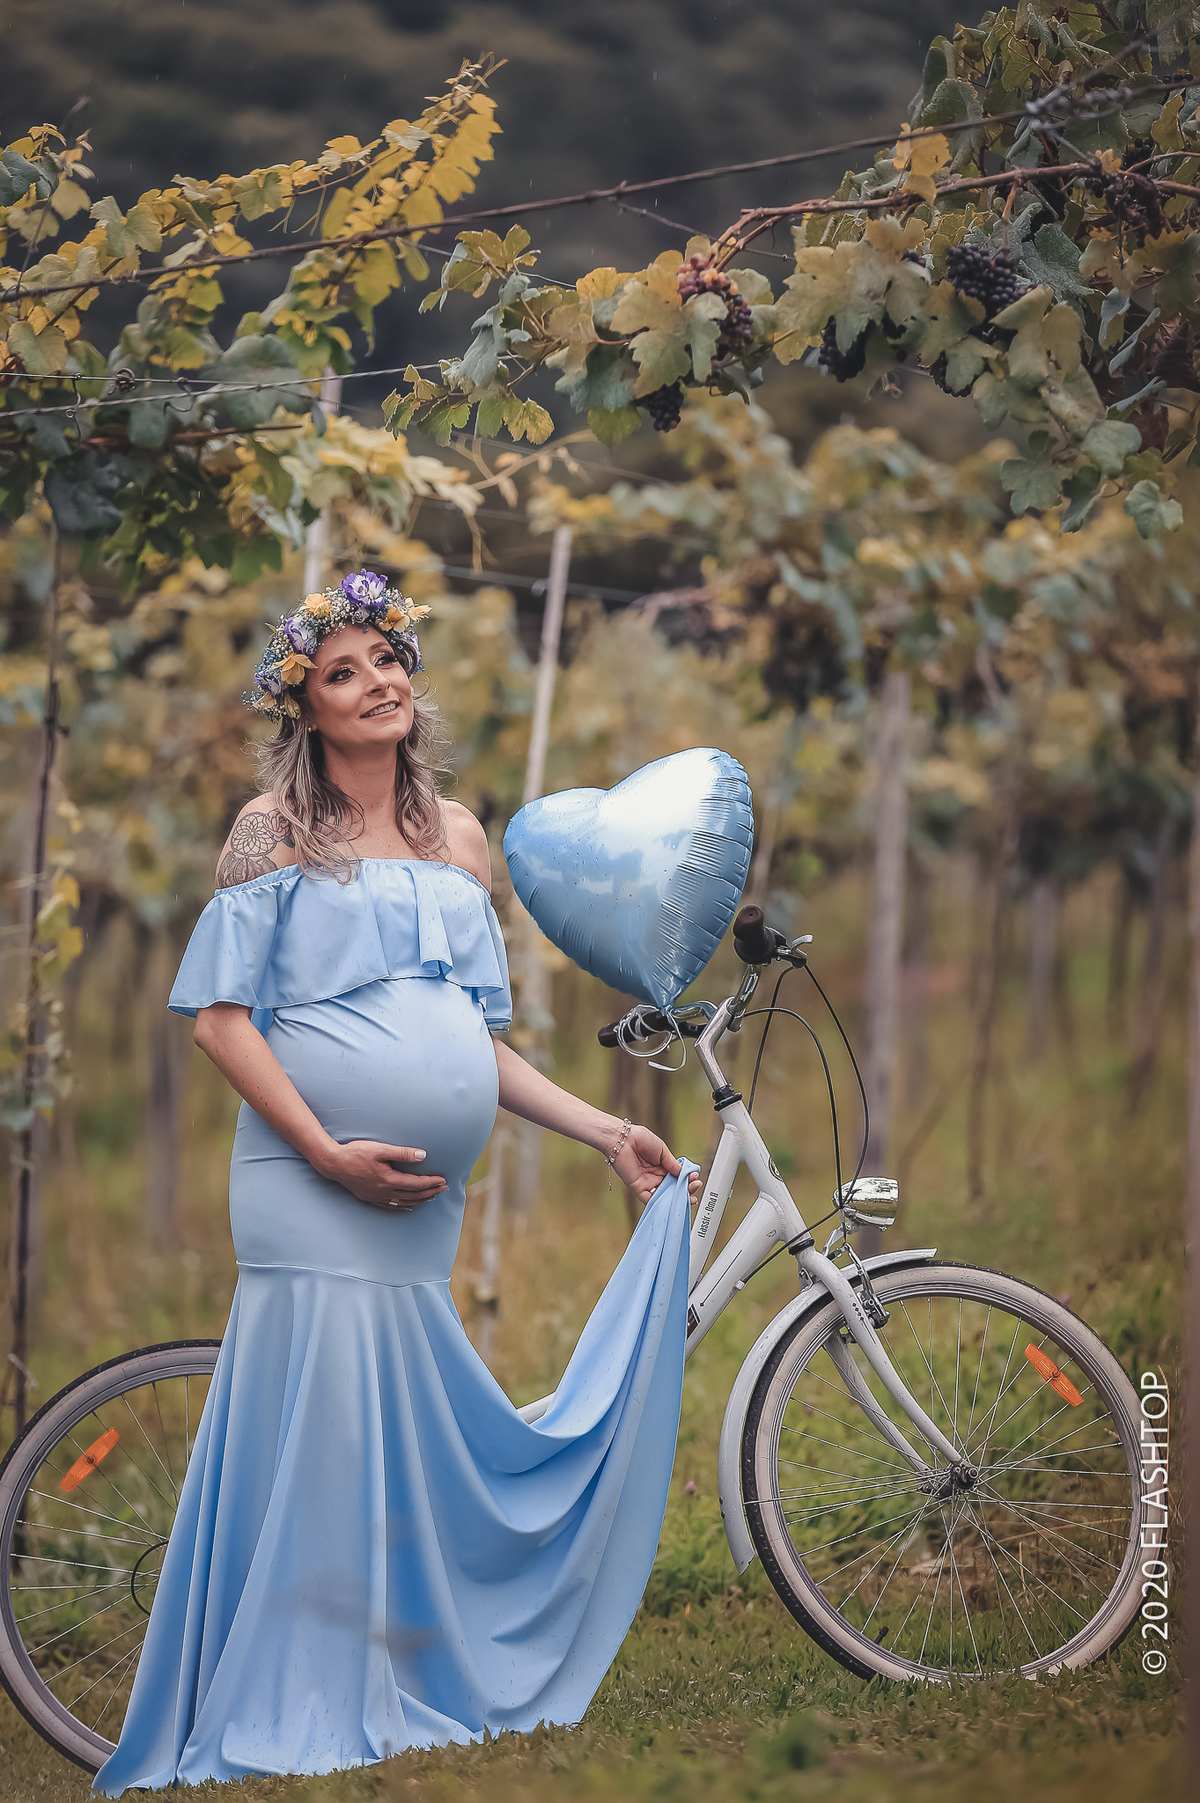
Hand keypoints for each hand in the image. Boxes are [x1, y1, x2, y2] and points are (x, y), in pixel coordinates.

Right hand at [317, 1140, 446, 1211]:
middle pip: (413, 1195)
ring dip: (420, 1199)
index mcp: (389, 1180)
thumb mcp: (380, 1149)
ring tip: (432, 1196)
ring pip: (403, 1202)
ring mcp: (376, 1197)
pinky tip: (409, 1206)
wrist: (333, 1163)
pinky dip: (403, 1206)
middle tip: (444, 1188)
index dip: (431, 1182)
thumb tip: (423, 1155)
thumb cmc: (356, 1153)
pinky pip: (391, 1206)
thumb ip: (402, 1153)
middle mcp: (384, 1192)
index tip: (443, 1180)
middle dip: (430, 1192)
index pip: (416, 1184)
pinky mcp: (369, 1198)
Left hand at [611, 1124, 701, 1205]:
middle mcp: (655, 1175)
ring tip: (688, 1196)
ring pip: (664, 1195)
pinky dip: (660, 1202)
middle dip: (685, 1189)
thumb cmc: (640, 1139)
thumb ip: (672, 1163)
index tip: (695, 1178)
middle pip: (672, 1187)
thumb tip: (683, 1173)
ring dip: (676, 1198)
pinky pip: (649, 1199)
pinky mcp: (638, 1188)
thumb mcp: (662, 1150)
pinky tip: (672, 1202)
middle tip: (695, 1188)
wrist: (623, 1139)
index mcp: (661, 1165)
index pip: (677, 1176)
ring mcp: (647, 1182)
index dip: (687, 1179)